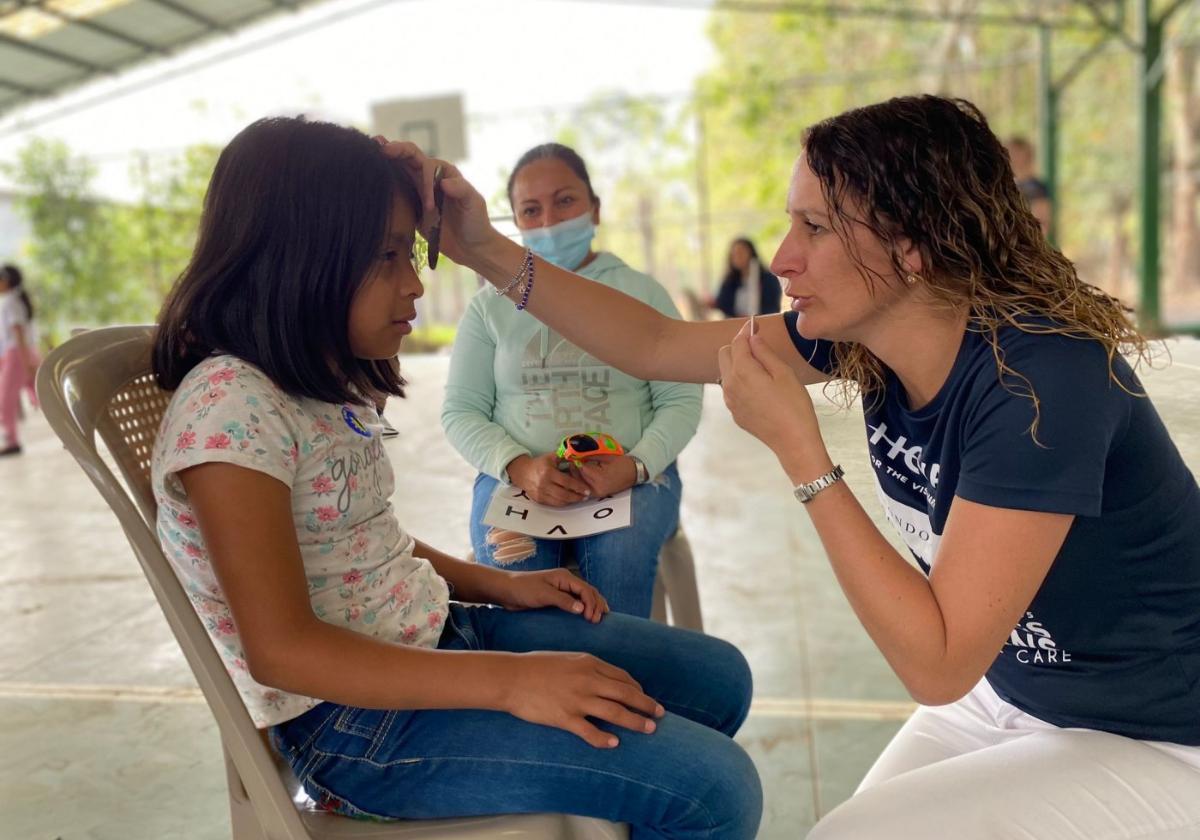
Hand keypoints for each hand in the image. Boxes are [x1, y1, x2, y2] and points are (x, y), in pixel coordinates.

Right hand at [374, 139, 499, 265]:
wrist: (471, 247)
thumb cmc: (476, 222)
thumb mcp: (474, 203)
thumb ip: (462, 190)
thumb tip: (444, 183)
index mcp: (444, 172)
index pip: (426, 164)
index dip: (423, 179)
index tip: (429, 204)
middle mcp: (429, 178)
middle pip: (407, 158)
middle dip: (394, 150)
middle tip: (378, 146)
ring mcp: (418, 191)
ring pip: (398, 171)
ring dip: (385, 162)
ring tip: (368, 151)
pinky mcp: (411, 207)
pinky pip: (395, 193)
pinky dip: (384, 184)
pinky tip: (371, 178)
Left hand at [491, 568, 608, 622]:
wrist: (507, 591)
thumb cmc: (523, 589)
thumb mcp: (543, 595)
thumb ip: (563, 601)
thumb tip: (582, 608)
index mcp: (565, 577)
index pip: (586, 590)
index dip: (592, 604)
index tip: (591, 618)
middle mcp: (566, 582)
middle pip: (589, 592)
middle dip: (597, 604)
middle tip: (598, 621)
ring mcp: (562, 590)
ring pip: (584, 597)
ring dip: (593, 606)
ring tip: (600, 618)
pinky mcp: (557, 599)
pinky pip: (575, 603)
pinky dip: (584, 608)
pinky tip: (587, 616)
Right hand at [502, 651, 664, 747]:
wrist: (511, 677)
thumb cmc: (536, 666)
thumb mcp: (567, 658)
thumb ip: (587, 667)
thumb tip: (605, 679)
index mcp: (589, 663)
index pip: (623, 677)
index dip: (638, 688)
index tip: (645, 697)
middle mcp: (587, 680)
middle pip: (626, 694)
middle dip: (646, 704)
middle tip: (660, 714)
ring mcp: (577, 700)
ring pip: (615, 713)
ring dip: (636, 722)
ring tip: (649, 729)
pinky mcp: (565, 717)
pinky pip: (590, 731)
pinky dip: (604, 739)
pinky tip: (614, 744)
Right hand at [507, 453, 591, 506]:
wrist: (522, 472)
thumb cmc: (539, 464)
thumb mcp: (551, 457)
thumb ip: (565, 457)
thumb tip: (579, 459)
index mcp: (548, 472)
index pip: (567, 482)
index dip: (578, 487)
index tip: (587, 490)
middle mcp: (544, 484)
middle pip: (564, 494)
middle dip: (577, 497)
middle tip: (586, 496)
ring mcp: (541, 493)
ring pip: (559, 501)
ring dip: (571, 501)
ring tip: (579, 498)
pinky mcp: (539, 499)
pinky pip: (554, 504)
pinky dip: (563, 503)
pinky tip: (569, 500)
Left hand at [575, 455, 637, 497]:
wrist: (634, 473)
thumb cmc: (622, 463)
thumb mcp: (606, 457)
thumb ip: (590, 456)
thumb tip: (577, 453)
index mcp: (600, 477)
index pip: (582, 469)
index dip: (576, 461)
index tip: (571, 455)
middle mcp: (597, 487)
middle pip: (579, 478)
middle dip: (574, 469)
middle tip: (571, 460)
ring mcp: (598, 493)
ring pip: (580, 484)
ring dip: (576, 476)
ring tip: (574, 466)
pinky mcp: (598, 494)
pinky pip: (585, 488)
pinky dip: (581, 482)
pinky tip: (579, 475)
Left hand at [717, 319, 822, 456]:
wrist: (793, 442)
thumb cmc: (794, 406)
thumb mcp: (784, 373)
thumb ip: (764, 352)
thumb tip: (753, 337)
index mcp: (742, 371)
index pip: (737, 342)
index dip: (747, 330)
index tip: (756, 324)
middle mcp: (729, 385)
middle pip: (724, 354)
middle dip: (738, 346)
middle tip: (759, 346)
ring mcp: (729, 400)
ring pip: (726, 372)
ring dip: (738, 364)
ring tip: (762, 368)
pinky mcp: (734, 413)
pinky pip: (731, 389)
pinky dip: (740, 381)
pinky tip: (760, 388)